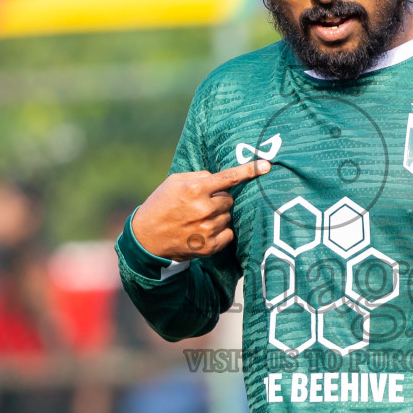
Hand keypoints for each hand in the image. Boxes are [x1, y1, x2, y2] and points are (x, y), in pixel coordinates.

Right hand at [131, 159, 269, 260]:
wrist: (146, 240)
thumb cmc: (160, 205)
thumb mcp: (173, 183)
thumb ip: (198, 176)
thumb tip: (218, 177)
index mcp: (195, 189)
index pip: (228, 177)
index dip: (249, 170)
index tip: (266, 166)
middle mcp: (204, 209)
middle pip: (230, 199)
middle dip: (219, 199)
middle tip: (201, 205)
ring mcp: (208, 229)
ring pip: (228, 216)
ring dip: (218, 215)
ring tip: (197, 219)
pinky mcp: (210, 246)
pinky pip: (229, 233)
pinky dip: (220, 231)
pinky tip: (202, 231)